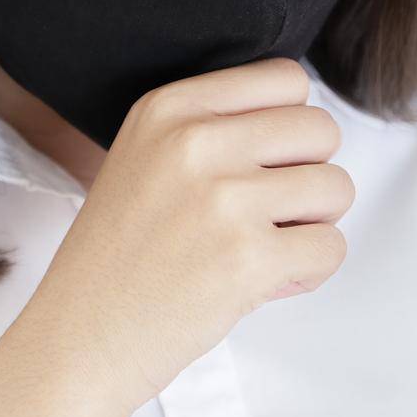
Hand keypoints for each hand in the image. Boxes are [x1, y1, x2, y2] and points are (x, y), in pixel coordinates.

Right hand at [25, 56, 354, 413]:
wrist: (79, 339)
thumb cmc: (119, 258)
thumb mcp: (145, 157)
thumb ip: (214, 128)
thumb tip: (307, 123)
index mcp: (168, 107)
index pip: (285, 78)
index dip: (291, 125)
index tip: (265, 162)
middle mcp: (195, 141)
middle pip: (321, 129)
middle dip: (310, 174)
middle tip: (270, 212)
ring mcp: (223, 198)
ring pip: (337, 187)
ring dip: (314, 224)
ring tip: (263, 247)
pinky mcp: (248, 257)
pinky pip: (332, 247)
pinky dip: (309, 271)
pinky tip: (262, 281)